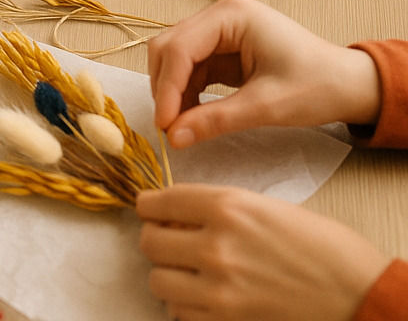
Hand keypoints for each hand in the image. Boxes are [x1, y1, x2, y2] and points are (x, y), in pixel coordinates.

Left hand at [137, 184, 389, 320]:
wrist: (360, 293)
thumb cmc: (320, 245)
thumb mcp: (263, 207)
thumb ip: (216, 207)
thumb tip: (176, 213)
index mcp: (226, 206)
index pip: (158, 202)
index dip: (150, 206)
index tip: (152, 210)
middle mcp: (216, 245)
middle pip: (150, 241)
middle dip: (158, 239)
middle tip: (173, 241)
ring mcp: (220, 289)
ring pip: (158, 280)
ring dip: (169, 275)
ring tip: (189, 272)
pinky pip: (179, 314)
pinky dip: (185, 306)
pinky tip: (204, 298)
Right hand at [146, 0, 379, 148]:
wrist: (349, 85)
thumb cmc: (316, 87)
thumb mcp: (266, 107)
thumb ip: (215, 120)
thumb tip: (172, 138)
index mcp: (230, 15)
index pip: (179, 48)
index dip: (167, 87)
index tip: (163, 126)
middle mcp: (218, 14)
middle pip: (169, 47)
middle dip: (165, 87)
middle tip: (169, 128)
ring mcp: (218, 29)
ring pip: (174, 58)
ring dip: (172, 92)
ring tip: (180, 126)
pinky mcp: (221, 48)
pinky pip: (190, 69)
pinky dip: (185, 93)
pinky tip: (191, 117)